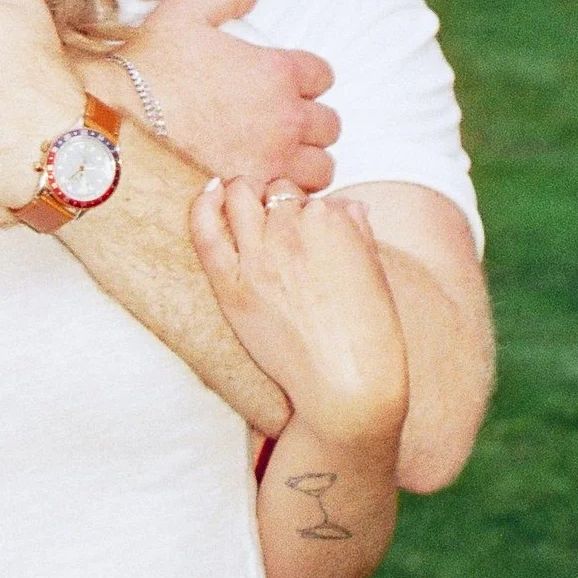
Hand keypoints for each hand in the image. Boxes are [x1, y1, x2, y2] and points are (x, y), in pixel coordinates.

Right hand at [124, 0, 337, 191]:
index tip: (284, 84)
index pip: (323, 76)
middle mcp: (284, 118)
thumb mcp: (184, 13)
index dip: (305, 78)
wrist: (116, 119)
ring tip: (278, 159)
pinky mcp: (250, 192)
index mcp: (277, 71)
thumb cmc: (148, 66)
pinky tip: (259, 184)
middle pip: (330, 125)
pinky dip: (281, 193)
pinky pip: (288, 199)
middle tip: (281, 123)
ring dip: (305, 162)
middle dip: (310, 122)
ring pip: (321, 168)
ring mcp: (271, 160)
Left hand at [186, 181, 409, 448]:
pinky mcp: (232, 285)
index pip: (309, 196)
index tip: (308, 238)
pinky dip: (203, 204)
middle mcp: (293, 229)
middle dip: (276, 203)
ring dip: (243, 198)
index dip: (307, 215)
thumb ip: (357, 230)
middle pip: (274, 190)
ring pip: (239, 195)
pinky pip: (206, 229)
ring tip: (246, 217)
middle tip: (278, 232)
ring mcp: (259, 255)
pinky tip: (209, 193)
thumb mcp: (375, 272)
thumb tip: (348, 205)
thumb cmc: (369, 336)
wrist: (347, 386)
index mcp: (333, 222)